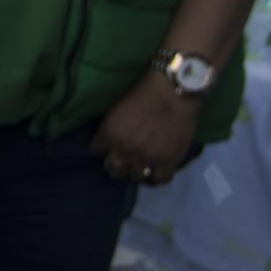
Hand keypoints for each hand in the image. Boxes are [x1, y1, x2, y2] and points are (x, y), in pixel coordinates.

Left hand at [92, 71, 200, 186]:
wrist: (174, 91)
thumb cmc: (144, 91)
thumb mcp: (117, 108)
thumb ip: (111, 128)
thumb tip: (109, 139)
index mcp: (109, 135)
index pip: (97, 150)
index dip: (103, 146)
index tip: (109, 144)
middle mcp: (125, 150)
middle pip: (113, 169)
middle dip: (116, 164)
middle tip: (123, 158)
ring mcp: (147, 158)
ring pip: (135, 177)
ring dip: (136, 171)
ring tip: (141, 165)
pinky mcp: (168, 161)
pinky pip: (160, 179)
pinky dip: (158, 176)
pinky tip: (158, 170)